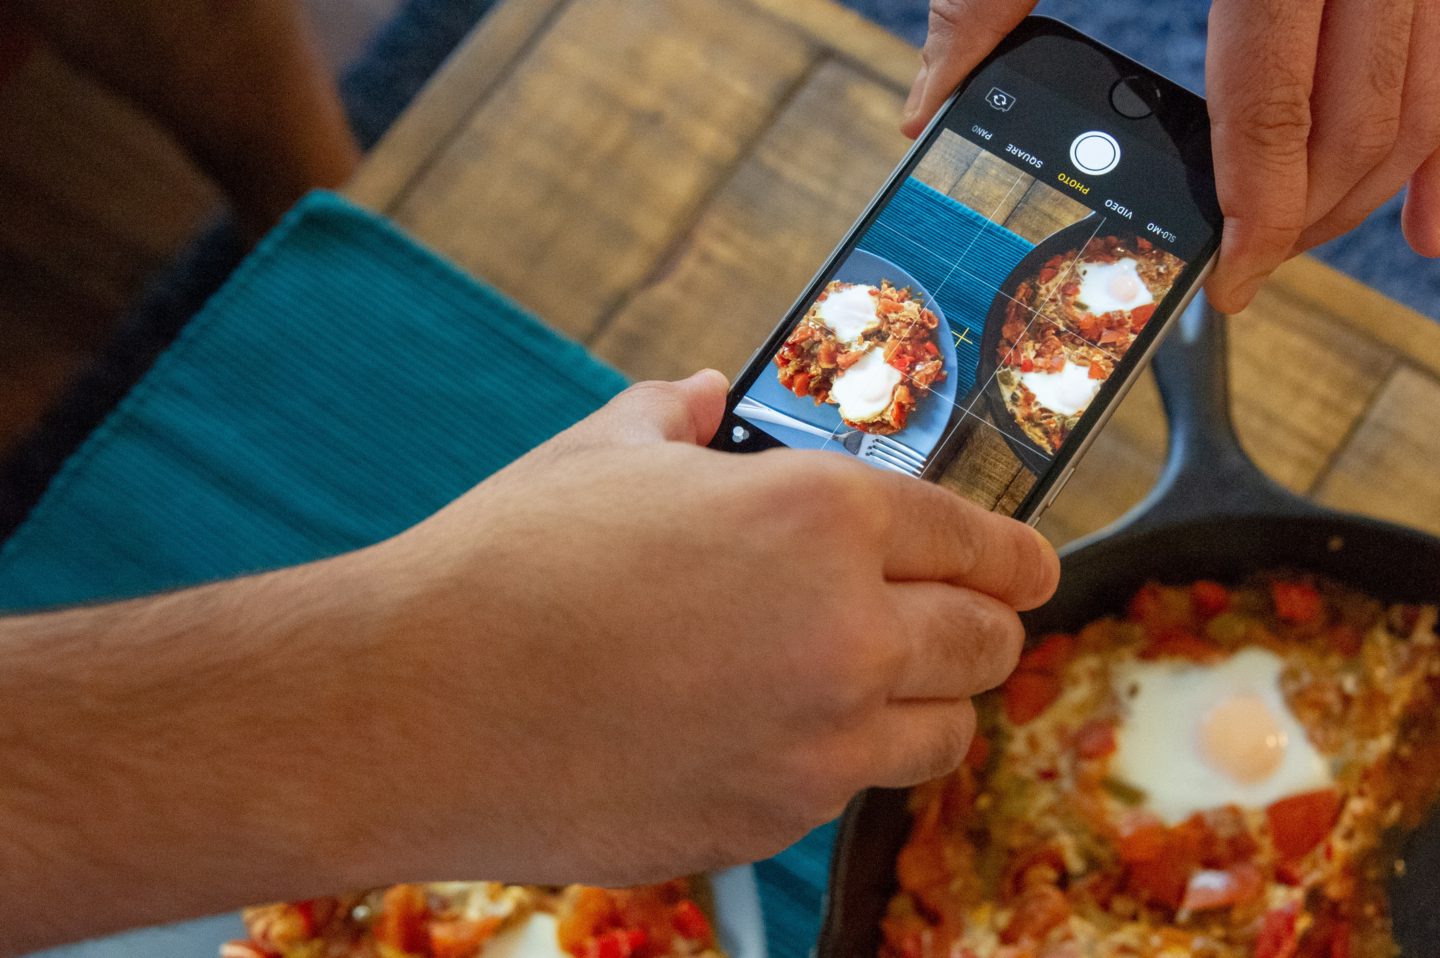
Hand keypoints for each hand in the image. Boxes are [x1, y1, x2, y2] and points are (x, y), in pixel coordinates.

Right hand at [0, 371, 1057, 952]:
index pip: (979, 540)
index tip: (1029, 566)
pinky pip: (849, 792)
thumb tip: (706, 397)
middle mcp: (847, 632)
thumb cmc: (507, 562)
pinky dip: (836, 761)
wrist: (417, 705)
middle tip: (948, 618)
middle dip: (981, 626)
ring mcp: (816, 744)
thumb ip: (680, 419)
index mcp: (821, 517)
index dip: (1017, 554)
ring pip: (941, 733)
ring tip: (865, 682)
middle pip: (987, 645)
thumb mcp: (601, 453)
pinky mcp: (768, 824)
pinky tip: (768, 734)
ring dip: (922, 703)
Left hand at [901, 0, 1439, 313]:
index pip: (1272, 105)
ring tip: (1313, 237)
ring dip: (1376, 179)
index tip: (1231, 274)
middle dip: (1311, 214)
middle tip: (1254, 264)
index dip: (1256, 212)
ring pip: (1428, 87)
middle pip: (1364, 115)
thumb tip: (929, 110)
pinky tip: (1429, 212)